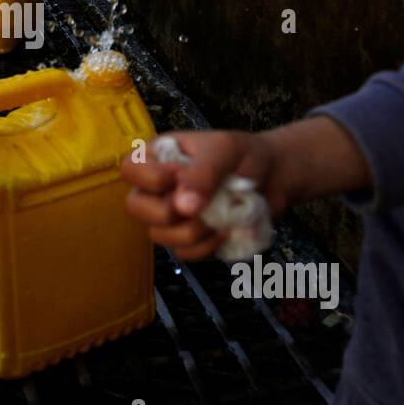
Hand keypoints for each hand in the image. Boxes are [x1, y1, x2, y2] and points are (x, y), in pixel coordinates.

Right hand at [121, 130, 281, 261]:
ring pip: (159, 235)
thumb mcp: (225, 150)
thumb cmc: (244, 155)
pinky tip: (225, 229)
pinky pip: (185, 253)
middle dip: (169, 210)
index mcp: (158, 157)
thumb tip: (182, 207)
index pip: (130, 169)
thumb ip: (203, 173)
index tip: (183, 173)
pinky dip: (208, 245)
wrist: (273, 178)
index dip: (153, 178)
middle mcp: (157, 188)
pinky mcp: (188, 240)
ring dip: (194, 229)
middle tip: (199, 203)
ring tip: (221, 214)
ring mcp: (170, 217)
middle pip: (135, 207)